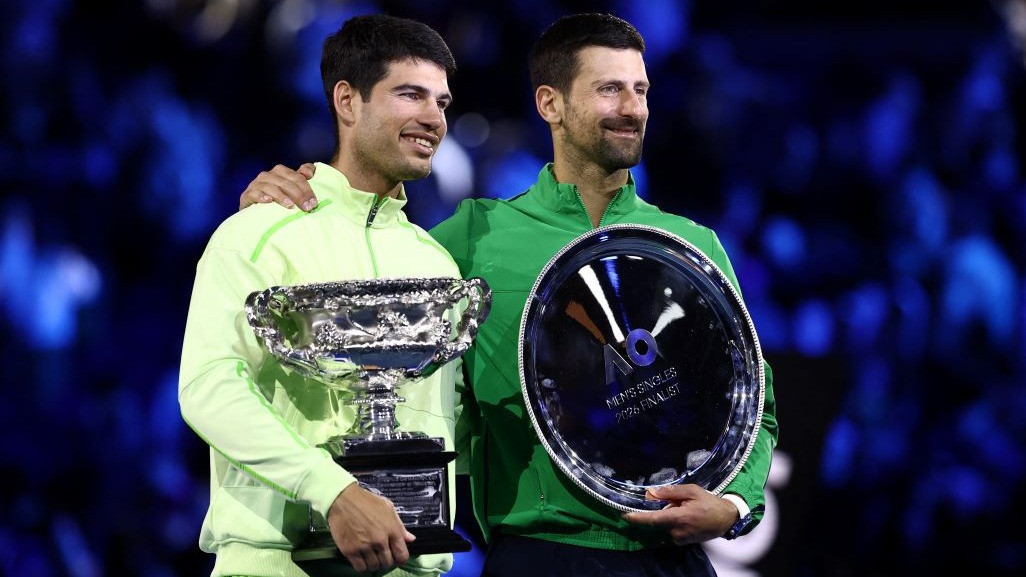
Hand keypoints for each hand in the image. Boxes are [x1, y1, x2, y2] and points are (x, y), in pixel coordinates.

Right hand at [238, 163, 317, 210]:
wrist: (255, 215)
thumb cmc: (277, 201)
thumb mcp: (291, 190)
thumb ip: (301, 178)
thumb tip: (309, 172)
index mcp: (280, 172)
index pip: (296, 177)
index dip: (307, 189)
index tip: (314, 202)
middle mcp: (267, 176)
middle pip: (285, 182)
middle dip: (298, 194)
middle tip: (307, 207)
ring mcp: (256, 185)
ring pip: (270, 186)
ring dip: (281, 196)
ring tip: (290, 206)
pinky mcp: (246, 195)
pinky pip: (253, 193)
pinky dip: (261, 196)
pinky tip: (268, 201)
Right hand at [326, 483, 415, 571]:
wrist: (342, 499)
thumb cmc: (365, 501)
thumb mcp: (387, 508)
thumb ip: (400, 525)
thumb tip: (410, 539)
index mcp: (392, 529)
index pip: (402, 555)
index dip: (400, 558)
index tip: (396, 556)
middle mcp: (380, 540)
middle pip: (388, 563)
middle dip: (386, 560)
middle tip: (380, 554)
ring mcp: (365, 546)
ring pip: (374, 567)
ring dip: (373, 564)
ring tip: (370, 555)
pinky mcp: (350, 550)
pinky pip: (360, 568)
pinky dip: (361, 566)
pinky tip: (361, 558)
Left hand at [621, 484, 737, 544]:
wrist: (726, 519)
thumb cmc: (709, 503)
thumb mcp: (691, 491)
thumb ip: (670, 492)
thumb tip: (651, 493)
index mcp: (678, 518)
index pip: (652, 519)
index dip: (637, 518)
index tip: (624, 515)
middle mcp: (677, 531)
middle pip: (659, 520)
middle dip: (663, 510)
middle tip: (678, 502)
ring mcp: (680, 538)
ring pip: (665, 524)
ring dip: (670, 515)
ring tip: (686, 508)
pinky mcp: (683, 541)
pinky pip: (672, 529)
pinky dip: (675, 521)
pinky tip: (688, 516)